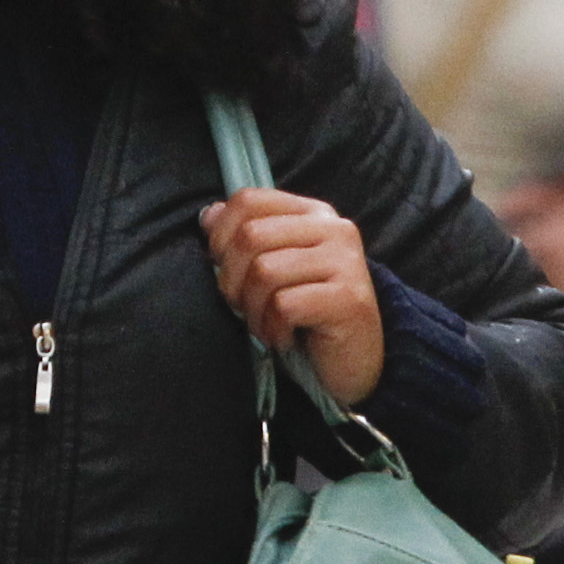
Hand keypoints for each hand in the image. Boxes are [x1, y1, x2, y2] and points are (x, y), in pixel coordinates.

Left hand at [201, 187, 385, 405]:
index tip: (222, 267)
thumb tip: (208, 215)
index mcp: (313, 214)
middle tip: (243, 306)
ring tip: (265, 326)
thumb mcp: (274, 270)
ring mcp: (345, 262)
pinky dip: (272, 330)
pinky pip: (284, 306)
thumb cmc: (306, 315)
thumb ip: (245, 238)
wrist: (355, 362)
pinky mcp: (348, 298)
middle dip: (232, 279)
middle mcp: (334, 229)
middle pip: (251, 236)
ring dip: (252, 310)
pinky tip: (284, 339)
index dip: (220, 235)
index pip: (249, 201)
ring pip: (264, 272)